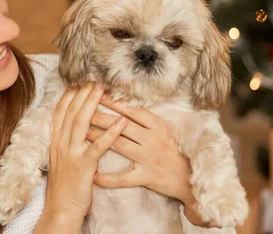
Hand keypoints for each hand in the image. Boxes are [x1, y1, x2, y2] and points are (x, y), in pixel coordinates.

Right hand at [38, 83, 127, 231]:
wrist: (62, 209)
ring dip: (93, 105)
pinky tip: (121, 122)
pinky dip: (110, 133)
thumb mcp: (61, 157)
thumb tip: (76, 122)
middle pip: (72, 112)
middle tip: (95, 79)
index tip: (80, 81)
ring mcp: (71, 154)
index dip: (70, 95)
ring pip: (81, 124)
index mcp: (56, 141)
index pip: (61, 111)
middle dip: (83, 94)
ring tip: (105, 91)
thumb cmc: (65, 184)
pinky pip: (98, 147)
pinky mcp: (83, 166)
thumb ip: (66, 139)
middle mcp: (61, 144)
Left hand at [87, 96, 219, 227]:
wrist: (191, 179)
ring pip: (119, 145)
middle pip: (121, 125)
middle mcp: (153, 139)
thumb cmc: (176, 152)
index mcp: (158, 126)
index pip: (132, 110)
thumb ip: (147, 120)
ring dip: (99, 138)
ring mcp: (149, 158)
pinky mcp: (147, 177)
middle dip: (99, 117)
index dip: (114, 102)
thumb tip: (124, 106)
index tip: (97, 94)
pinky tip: (93, 175)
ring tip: (81, 133)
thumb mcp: (165, 131)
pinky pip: (123, 178)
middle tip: (81, 111)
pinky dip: (107, 178)